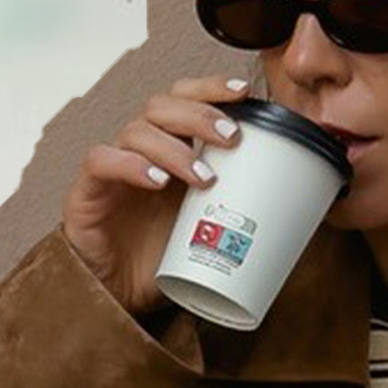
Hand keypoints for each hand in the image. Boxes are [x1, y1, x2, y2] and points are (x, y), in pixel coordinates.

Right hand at [62, 76, 256, 321]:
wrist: (119, 298)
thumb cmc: (162, 260)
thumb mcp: (209, 229)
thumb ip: (239, 208)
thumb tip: (300, 210)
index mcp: (169, 150)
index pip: (184, 100)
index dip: (211, 89)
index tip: (244, 94)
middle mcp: (140, 151)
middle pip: (162, 105)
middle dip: (200, 114)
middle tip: (232, 138)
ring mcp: (112, 168)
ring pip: (137, 130)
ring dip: (175, 148)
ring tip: (204, 178)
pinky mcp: (87, 191)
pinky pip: (102, 160)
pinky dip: (131, 165)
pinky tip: (157, 181)